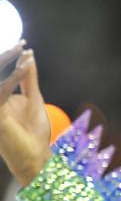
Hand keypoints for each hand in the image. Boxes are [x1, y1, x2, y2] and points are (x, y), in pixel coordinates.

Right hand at [0, 42, 51, 186]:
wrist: (36, 157)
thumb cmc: (34, 132)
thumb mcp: (34, 99)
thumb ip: (28, 78)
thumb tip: (29, 56)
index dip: (7, 57)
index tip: (22, 43)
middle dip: (4, 57)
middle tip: (19, 43)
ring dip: (8, 63)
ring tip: (21, 50)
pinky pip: (3, 91)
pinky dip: (15, 77)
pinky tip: (26, 67)